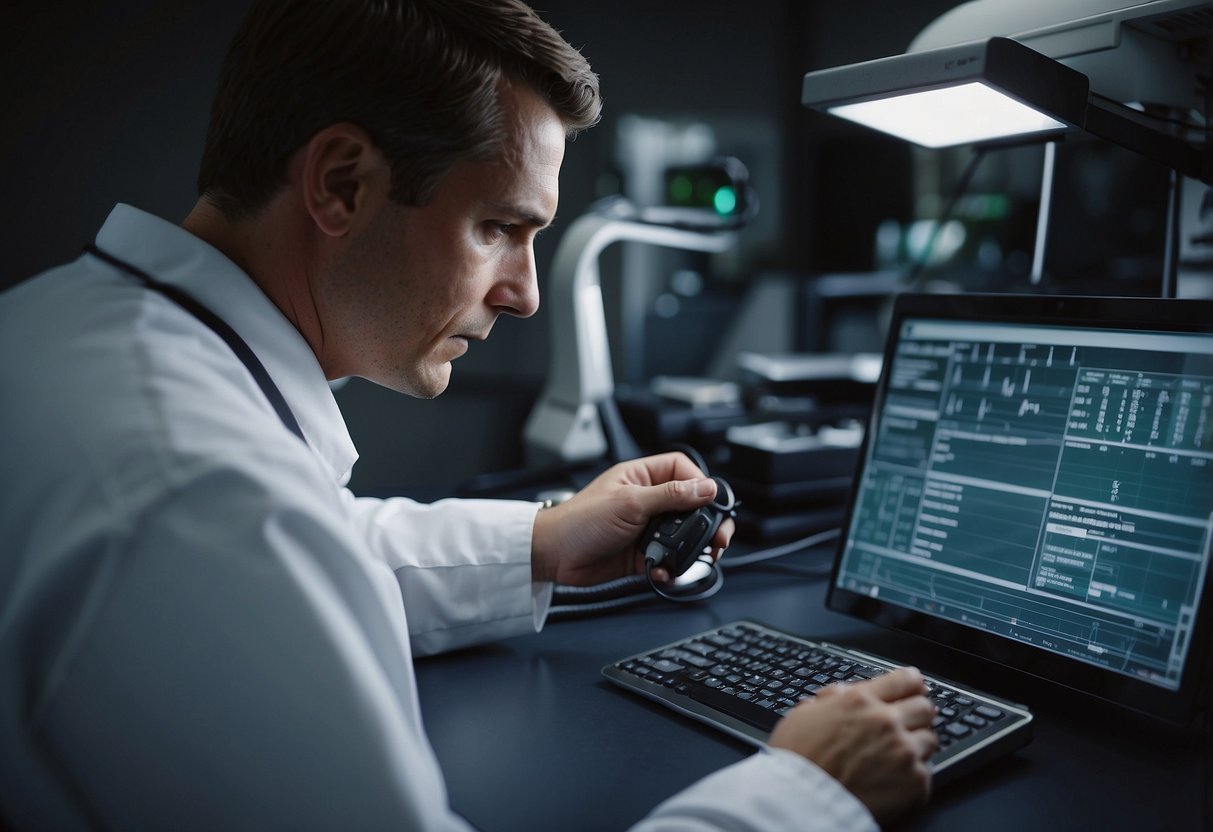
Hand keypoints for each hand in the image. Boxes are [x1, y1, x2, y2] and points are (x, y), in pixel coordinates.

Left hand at [530, 452, 734, 585]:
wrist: (554, 556)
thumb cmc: (579, 520)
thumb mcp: (629, 502)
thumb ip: (670, 496)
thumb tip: (706, 488)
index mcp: (643, 477)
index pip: (684, 471)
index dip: (701, 484)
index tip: (711, 502)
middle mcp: (647, 501)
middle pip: (691, 507)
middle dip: (707, 524)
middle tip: (718, 540)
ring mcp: (646, 528)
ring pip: (683, 537)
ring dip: (689, 550)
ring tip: (693, 559)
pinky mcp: (642, 554)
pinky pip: (668, 560)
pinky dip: (670, 568)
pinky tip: (662, 571)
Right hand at [768, 667, 936, 823]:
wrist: (802, 801)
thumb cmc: (797, 760)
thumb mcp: (803, 715)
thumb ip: (830, 700)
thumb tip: (842, 693)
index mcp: (861, 701)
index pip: (905, 680)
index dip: (912, 683)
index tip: (914, 688)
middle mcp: (886, 722)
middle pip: (924, 707)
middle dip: (917, 713)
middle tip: (906, 724)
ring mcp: (904, 752)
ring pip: (929, 739)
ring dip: (916, 745)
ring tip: (897, 757)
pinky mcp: (915, 782)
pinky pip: (926, 772)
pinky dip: (913, 776)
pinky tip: (895, 779)